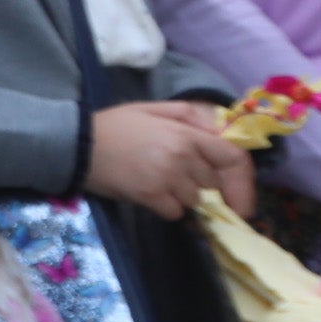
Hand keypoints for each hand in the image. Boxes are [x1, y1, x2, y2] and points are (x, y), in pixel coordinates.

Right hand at [85, 102, 252, 221]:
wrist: (77, 145)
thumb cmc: (115, 125)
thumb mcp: (154, 109)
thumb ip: (191, 115)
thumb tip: (222, 129)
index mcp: (186, 134)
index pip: (233, 158)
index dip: (242, 179)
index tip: (240, 197)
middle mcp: (182, 157)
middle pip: (212, 183)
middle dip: (199, 181)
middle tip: (176, 173)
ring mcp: (167, 179)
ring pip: (194, 200)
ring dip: (181, 195)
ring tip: (157, 180)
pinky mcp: (150, 197)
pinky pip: (175, 212)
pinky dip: (166, 207)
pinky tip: (148, 193)